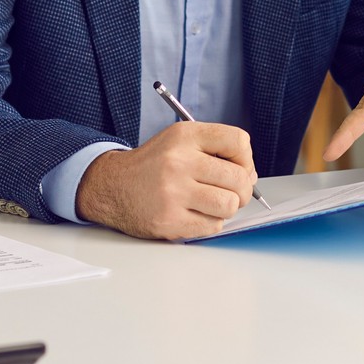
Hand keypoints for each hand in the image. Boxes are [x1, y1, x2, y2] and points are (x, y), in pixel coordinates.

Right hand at [75, 123, 257, 240]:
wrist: (112, 187)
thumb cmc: (154, 165)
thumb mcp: (180, 141)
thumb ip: (215, 150)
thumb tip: (251, 177)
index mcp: (184, 136)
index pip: (238, 141)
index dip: (246, 158)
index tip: (239, 168)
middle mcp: (178, 162)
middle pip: (239, 178)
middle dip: (242, 189)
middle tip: (230, 192)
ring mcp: (173, 193)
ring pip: (229, 205)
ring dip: (226, 208)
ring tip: (210, 203)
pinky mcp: (169, 221)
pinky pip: (212, 226)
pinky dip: (209, 222)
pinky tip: (194, 213)